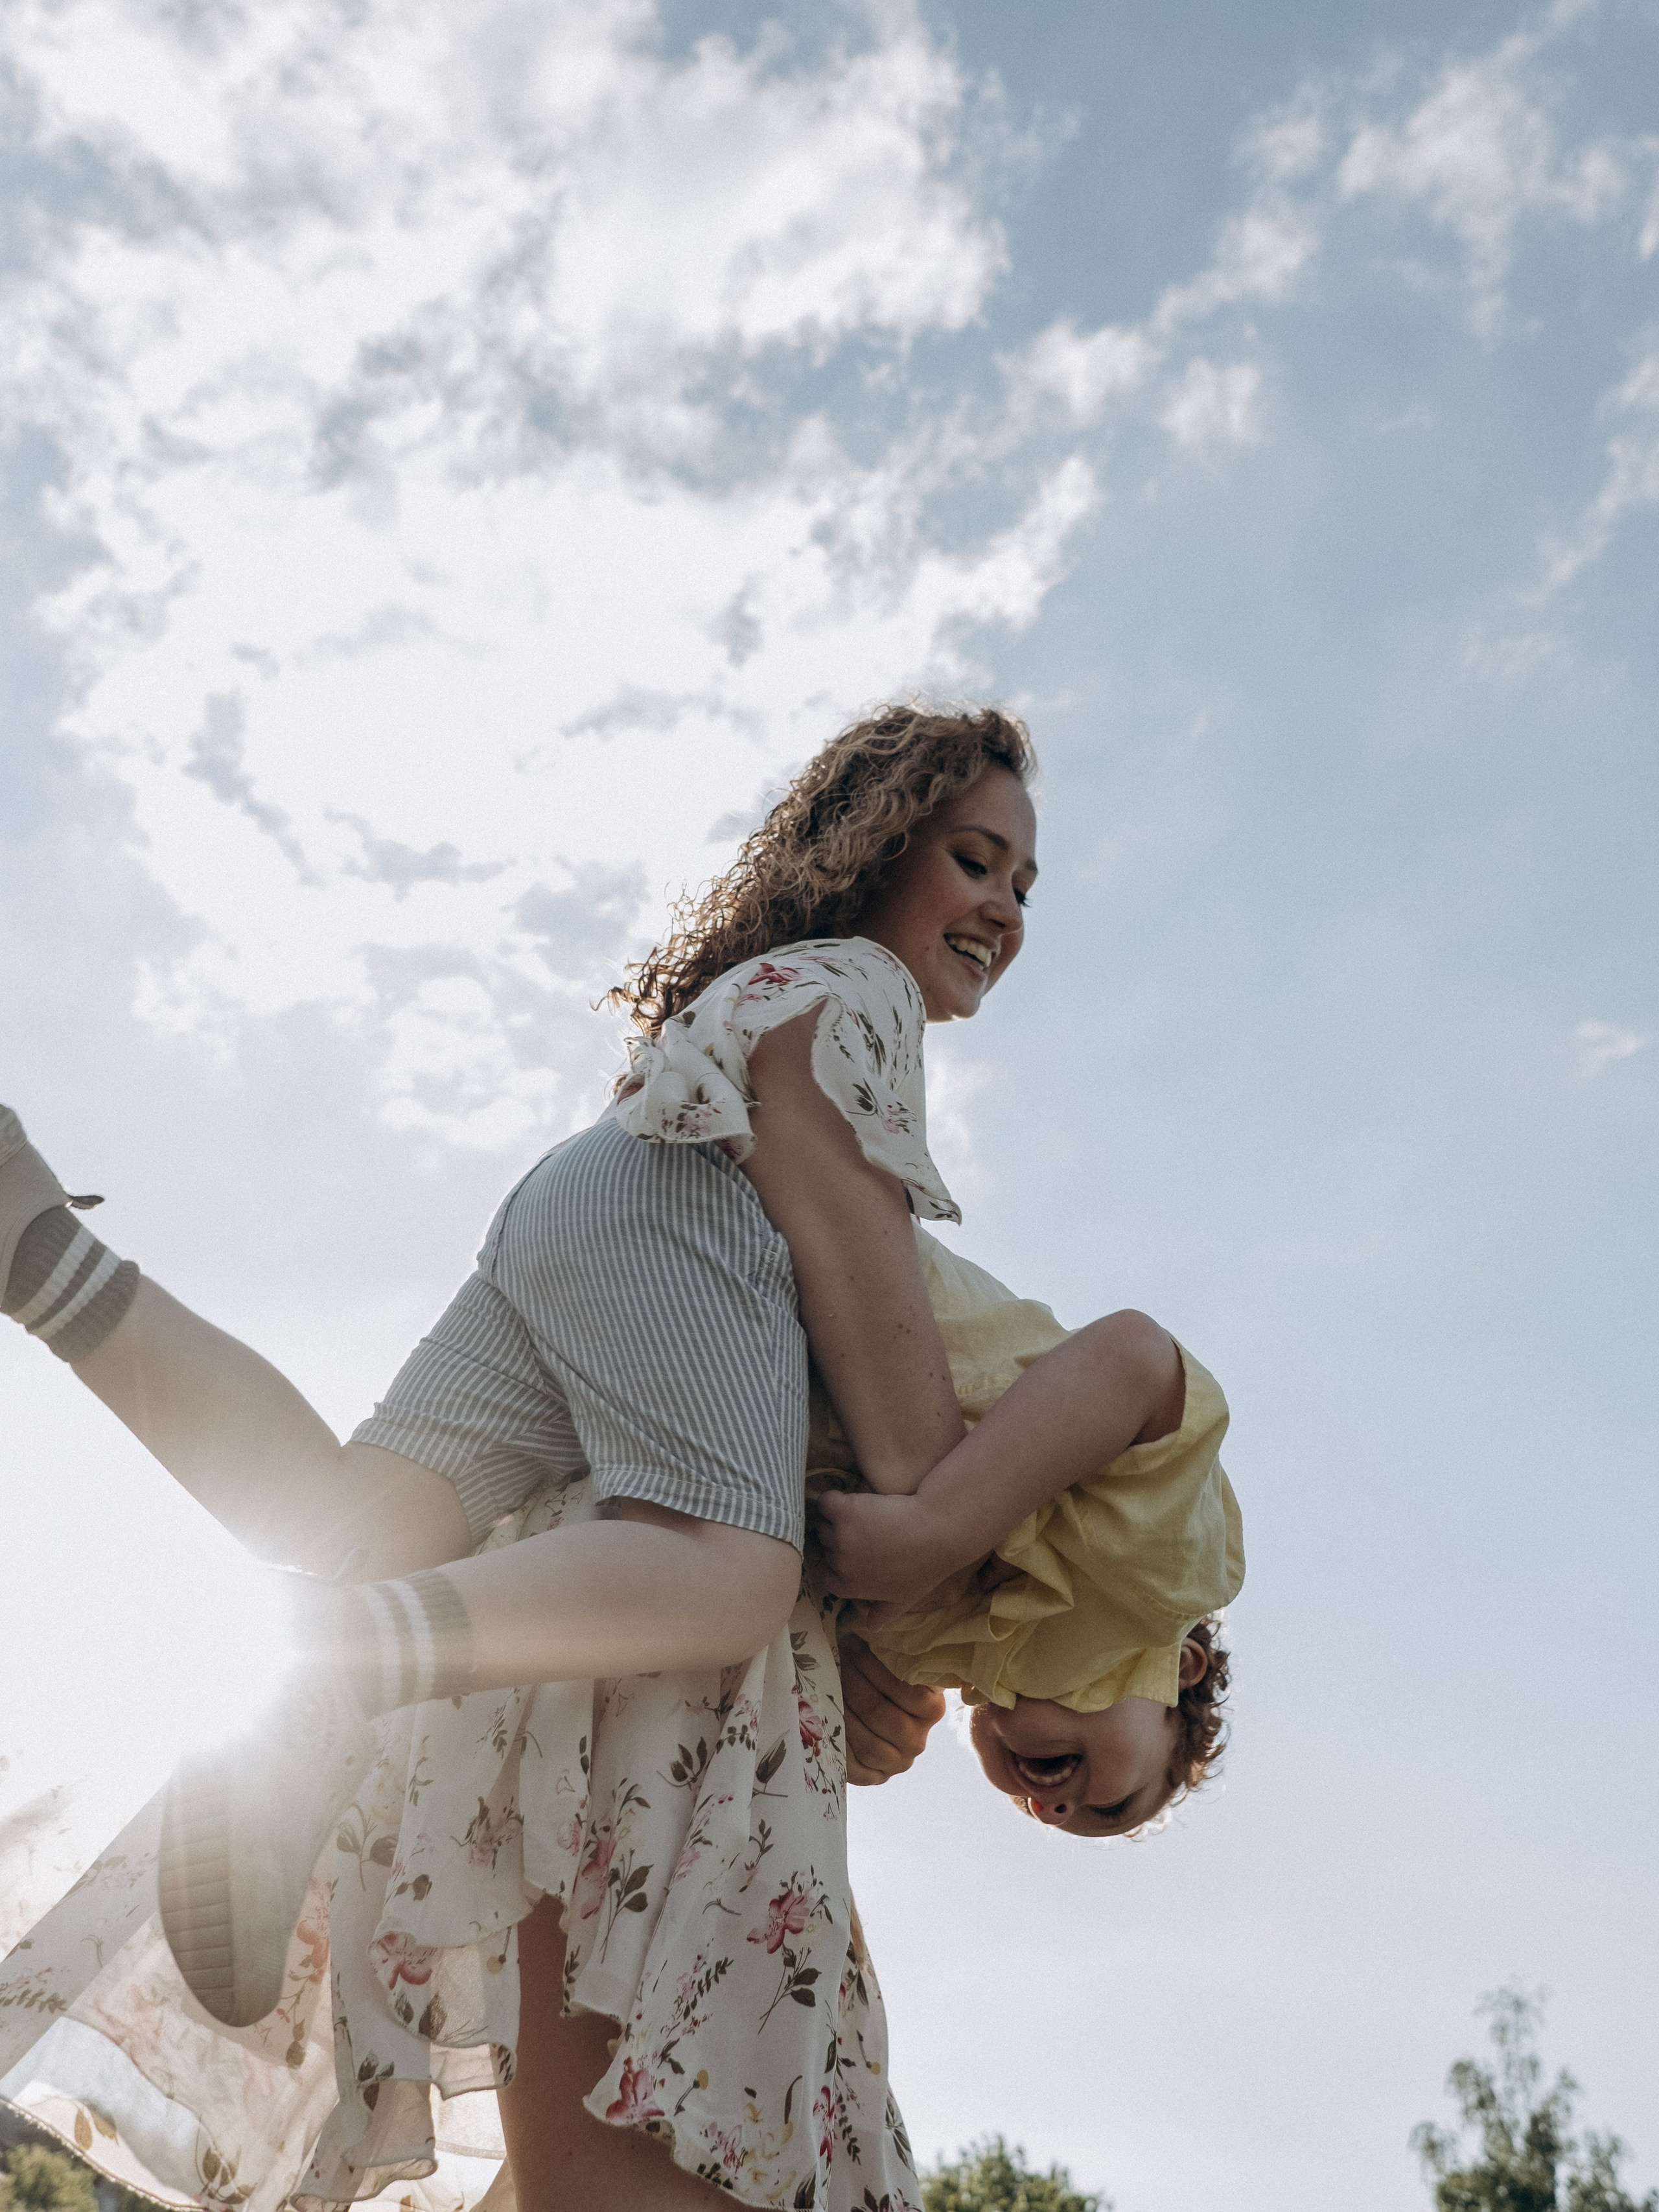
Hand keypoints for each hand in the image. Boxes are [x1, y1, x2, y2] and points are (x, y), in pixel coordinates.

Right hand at [813, 1488, 959, 1616]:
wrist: (936, 1530)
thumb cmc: (925, 1567)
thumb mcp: (906, 1598)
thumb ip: (885, 1613)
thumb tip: (872, 1627)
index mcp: (851, 1586)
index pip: (828, 1577)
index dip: (837, 1564)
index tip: (850, 1553)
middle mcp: (840, 1563)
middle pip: (826, 1548)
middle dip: (838, 1539)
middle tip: (857, 1530)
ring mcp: (840, 1536)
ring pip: (824, 1525)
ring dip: (835, 1520)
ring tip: (853, 1514)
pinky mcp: (844, 1510)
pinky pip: (826, 1502)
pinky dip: (832, 1500)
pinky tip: (845, 1499)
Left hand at [840, 1635, 945, 1784]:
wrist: (875, 1715)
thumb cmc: (881, 1678)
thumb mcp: (895, 1661)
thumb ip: (894, 1649)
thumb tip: (871, 1622)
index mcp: (931, 1709)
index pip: (906, 1691)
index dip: (874, 1666)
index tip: (853, 1644)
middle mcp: (918, 1740)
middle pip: (881, 1715)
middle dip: (852, 1685)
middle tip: (833, 1663)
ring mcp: (897, 1762)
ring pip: (868, 1743)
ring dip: (842, 1712)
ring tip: (826, 1687)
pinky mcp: (875, 1777)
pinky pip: (856, 1768)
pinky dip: (839, 1745)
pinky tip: (825, 1720)